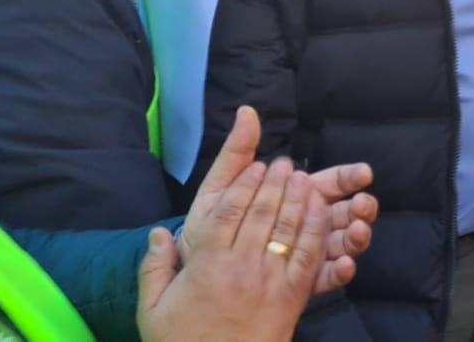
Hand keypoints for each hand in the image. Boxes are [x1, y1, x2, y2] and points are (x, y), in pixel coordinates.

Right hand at [138, 155, 334, 341]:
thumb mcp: (153, 310)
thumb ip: (154, 268)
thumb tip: (156, 233)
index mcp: (206, 265)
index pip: (228, 213)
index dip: (244, 186)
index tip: (255, 165)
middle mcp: (241, 267)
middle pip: (262, 214)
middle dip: (275, 184)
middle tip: (284, 162)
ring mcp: (270, 280)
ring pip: (287, 229)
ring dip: (297, 198)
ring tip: (302, 177)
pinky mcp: (294, 296)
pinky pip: (309, 254)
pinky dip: (315, 228)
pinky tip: (321, 209)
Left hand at [181, 107, 374, 295]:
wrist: (193, 273)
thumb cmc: (212, 226)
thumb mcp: (221, 188)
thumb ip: (238, 152)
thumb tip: (246, 110)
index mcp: (298, 198)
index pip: (332, 183)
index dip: (350, 176)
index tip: (364, 173)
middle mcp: (310, 224)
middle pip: (345, 212)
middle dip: (360, 207)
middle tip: (364, 205)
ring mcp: (310, 253)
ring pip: (343, 243)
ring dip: (356, 237)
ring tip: (357, 233)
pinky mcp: (305, 282)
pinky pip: (328, 277)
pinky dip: (341, 271)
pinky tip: (344, 266)